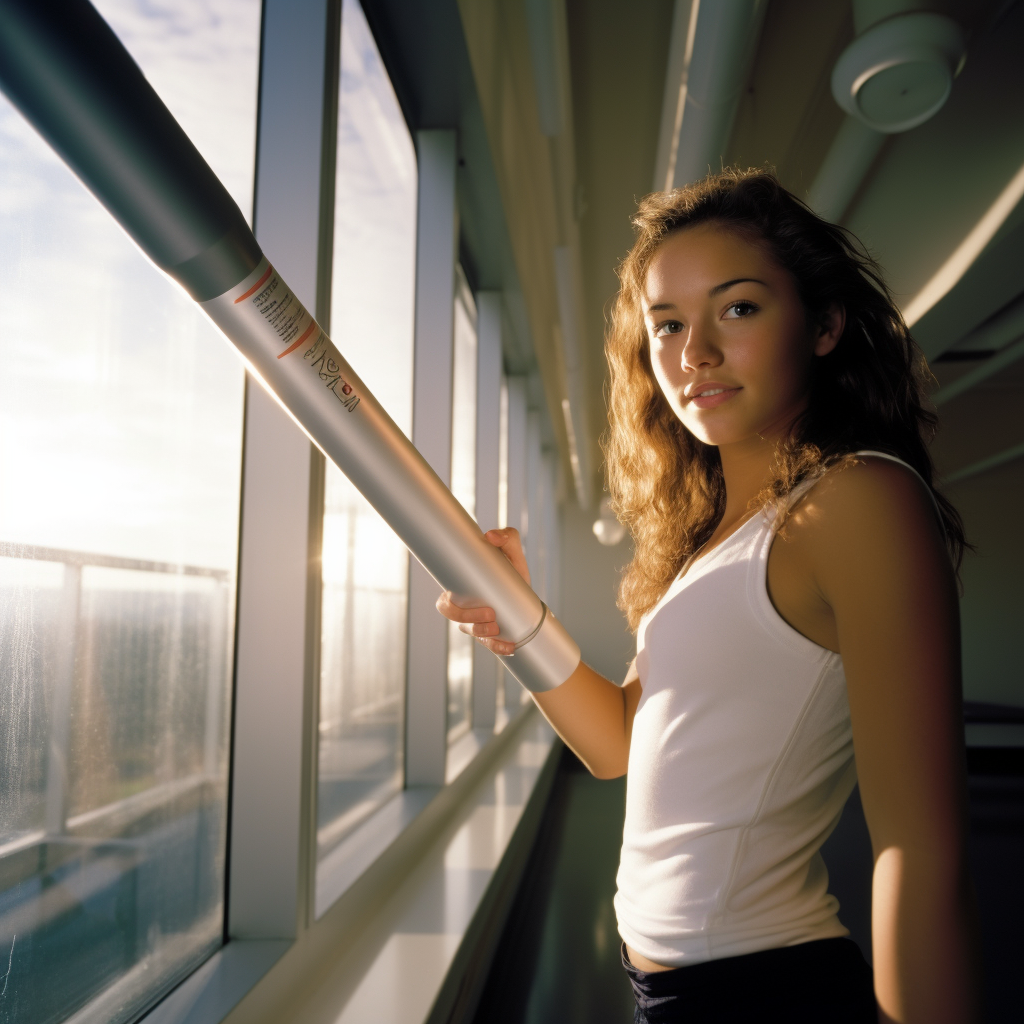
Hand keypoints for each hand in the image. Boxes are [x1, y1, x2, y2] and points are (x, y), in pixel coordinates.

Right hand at [435, 528, 529, 655]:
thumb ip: (506, 537)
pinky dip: (499, 647)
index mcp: (464, 591)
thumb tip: (490, 536)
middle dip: (468, 618)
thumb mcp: (513, 554)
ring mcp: (479, 625)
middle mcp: (467, 610)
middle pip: (455, 620)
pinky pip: (491, 646)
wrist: (528, 598)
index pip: (445, 603)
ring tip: (498, 627)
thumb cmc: (513, 574)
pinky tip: (510, 647)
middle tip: (490, 613)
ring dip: (483, 633)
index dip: (450, 606)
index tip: (465, 600)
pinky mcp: (493, 636)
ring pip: (472, 633)